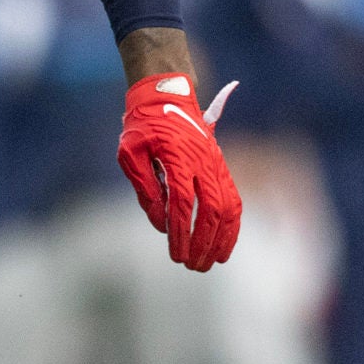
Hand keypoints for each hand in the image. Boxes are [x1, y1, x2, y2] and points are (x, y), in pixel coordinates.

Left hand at [118, 74, 241, 270]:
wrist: (167, 98)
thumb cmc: (142, 127)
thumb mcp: (129, 152)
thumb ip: (144, 186)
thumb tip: (161, 222)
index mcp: (178, 157)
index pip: (182, 202)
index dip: (180, 231)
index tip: (175, 254)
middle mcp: (204, 163)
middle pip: (210, 209)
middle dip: (202, 242)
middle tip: (190, 266)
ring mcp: (216, 166)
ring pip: (227, 207)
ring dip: (221, 239)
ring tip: (209, 263)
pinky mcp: (221, 169)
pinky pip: (234, 200)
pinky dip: (232, 226)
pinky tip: (225, 247)